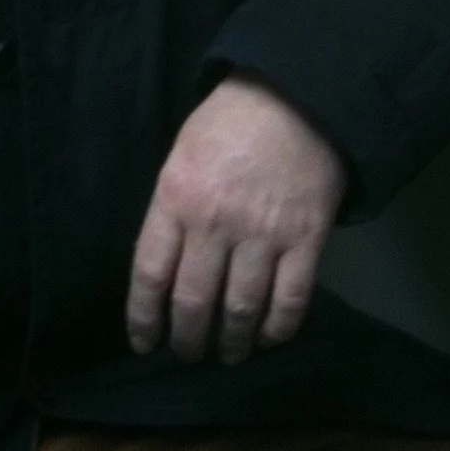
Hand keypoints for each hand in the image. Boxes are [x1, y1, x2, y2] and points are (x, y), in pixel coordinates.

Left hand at [126, 73, 346, 366]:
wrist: (295, 97)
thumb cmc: (228, 122)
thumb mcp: (182, 154)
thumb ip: (173, 207)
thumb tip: (165, 264)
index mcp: (176, 196)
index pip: (150, 273)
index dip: (143, 317)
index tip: (143, 342)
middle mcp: (214, 222)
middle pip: (193, 302)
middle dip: (187, 339)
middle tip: (188, 352)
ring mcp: (262, 234)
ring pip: (240, 310)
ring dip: (231, 343)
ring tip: (228, 353)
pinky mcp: (305, 240)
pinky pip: (290, 302)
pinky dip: (277, 330)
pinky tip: (267, 337)